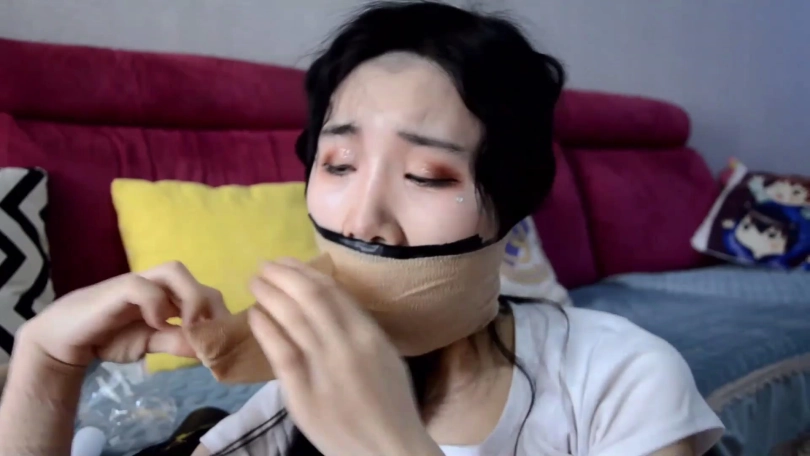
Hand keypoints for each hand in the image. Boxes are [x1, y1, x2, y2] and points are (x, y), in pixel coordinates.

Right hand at [21, 261, 228, 367]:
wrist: (66, 339)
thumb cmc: (111, 337)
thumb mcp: (152, 344)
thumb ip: (178, 343)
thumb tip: (209, 350)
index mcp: (169, 296)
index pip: (207, 294)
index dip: (219, 315)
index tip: (223, 341)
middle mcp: (157, 284)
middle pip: (196, 280)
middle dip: (210, 307)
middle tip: (210, 335)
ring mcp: (138, 283)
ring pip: (174, 271)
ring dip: (190, 297)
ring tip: (190, 325)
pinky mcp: (118, 288)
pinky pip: (143, 286)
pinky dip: (156, 304)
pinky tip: (157, 324)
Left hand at [248, 258, 440, 455]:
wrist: (387, 448)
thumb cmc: (390, 404)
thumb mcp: (385, 357)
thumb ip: (359, 330)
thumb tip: (327, 301)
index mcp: (370, 335)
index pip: (332, 291)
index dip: (304, 271)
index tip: (287, 262)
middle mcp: (347, 346)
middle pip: (309, 297)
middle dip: (282, 275)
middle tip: (263, 266)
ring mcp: (323, 369)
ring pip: (292, 319)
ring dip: (269, 295)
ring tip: (255, 283)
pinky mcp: (303, 393)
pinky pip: (280, 353)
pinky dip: (266, 328)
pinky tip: (255, 316)